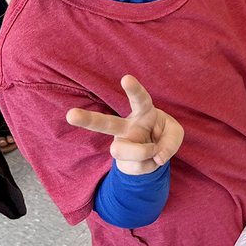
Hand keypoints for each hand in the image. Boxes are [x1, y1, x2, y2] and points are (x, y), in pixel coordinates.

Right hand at [66, 75, 184, 174]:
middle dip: (87, 119)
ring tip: (154, 151)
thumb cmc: (162, 133)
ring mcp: (120, 144)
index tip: (126, 78)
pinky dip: (151, 166)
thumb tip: (158, 157)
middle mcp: (126, 126)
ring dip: (142, 153)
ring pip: (119, 151)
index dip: (134, 89)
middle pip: (105, 123)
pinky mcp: (121, 162)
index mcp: (142, 112)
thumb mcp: (175, 133)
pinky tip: (150, 160)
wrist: (155, 153)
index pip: (140, 100)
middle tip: (70, 115)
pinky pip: (137, 167)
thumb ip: (171, 142)